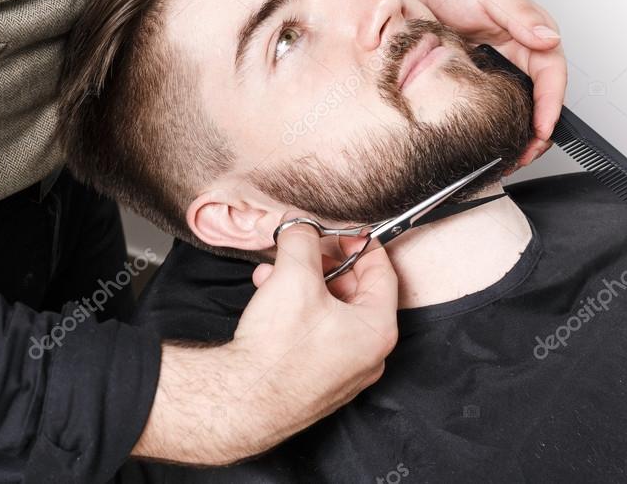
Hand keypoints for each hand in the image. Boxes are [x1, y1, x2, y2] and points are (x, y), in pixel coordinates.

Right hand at [132, 213, 397, 464]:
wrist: (243, 402)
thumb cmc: (278, 350)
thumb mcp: (294, 274)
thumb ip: (303, 239)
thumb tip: (301, 225)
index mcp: (378, 330)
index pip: (383, 272)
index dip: (361, 243)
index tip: (343, 230)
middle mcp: (367, 356)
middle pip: (355, 292)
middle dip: (324, 264)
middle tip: (305, 247)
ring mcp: (343, 373)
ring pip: (330, 312)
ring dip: (303, 284)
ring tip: (273, 271)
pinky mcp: (316, 382)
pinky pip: (315, 335)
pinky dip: (296, 310)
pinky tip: (267, 297)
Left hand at [422, 0, 566, 168]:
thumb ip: (520, 14)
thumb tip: (548, 37)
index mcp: (532, 34)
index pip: (552, 74)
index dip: (551, 104)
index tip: (542, 128)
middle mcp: (521, 54)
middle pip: (541, 99)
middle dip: (538, 131)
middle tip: (526, 155)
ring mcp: (499, 69)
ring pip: (519, 109)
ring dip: (519, 135)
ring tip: (509, 158)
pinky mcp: (478, 81)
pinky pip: (493, 109)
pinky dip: (495, 128)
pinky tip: (487, 143)